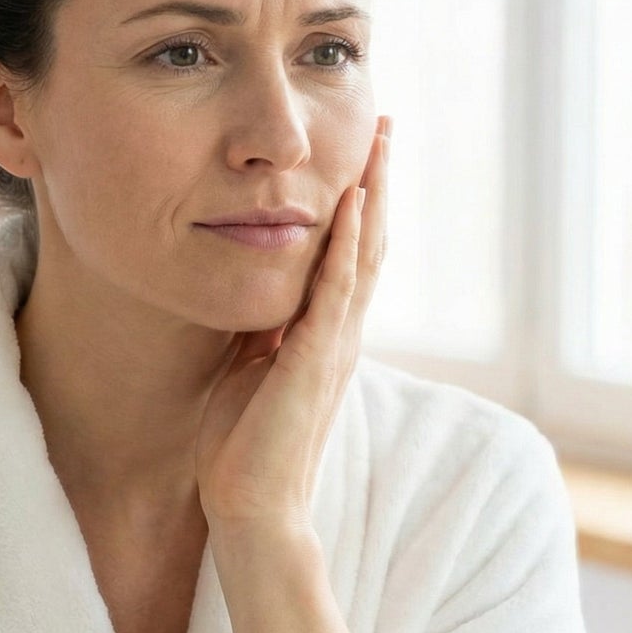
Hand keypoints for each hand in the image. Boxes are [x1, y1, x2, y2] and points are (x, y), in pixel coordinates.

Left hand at [195, 115, 390, 535]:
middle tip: (388, 126)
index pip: (352, 253)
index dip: (362, 201)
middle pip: (371, 241)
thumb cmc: (243, 443)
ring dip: (373, 195)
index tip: (363, 152)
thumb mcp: (250, 364)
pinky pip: (336, 290)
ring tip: (380, 142)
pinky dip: (346, 242)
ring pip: (364, 255)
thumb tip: (258, 287)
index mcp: (327, 333)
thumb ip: (264, 325)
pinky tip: (352, 199)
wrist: (251, 506)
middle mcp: (342, 332)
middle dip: (378, 181)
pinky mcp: (315, 359)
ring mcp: (334, 344)